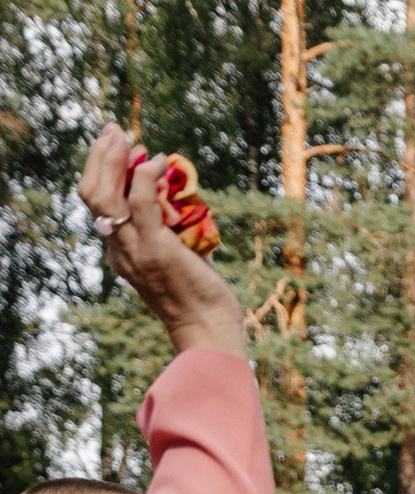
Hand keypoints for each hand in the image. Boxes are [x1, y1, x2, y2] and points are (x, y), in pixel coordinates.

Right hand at [76, 126, 247, 359]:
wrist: (209, 330)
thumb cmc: (204, 298)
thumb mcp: (184, 259)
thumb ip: (177, 233)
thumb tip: (185, 204)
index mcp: (120, 252)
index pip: (98, 204)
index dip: (102, 172)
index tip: (117, 147)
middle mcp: (119, 250)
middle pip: (91, 195)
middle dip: (100, 157)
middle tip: (114, 130)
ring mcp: (134, 250)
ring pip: (105, 195)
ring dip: (113, 160)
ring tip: (127, 137)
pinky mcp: (155, 249)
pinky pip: (140, 203)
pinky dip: (144, 177)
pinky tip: (159, 162)